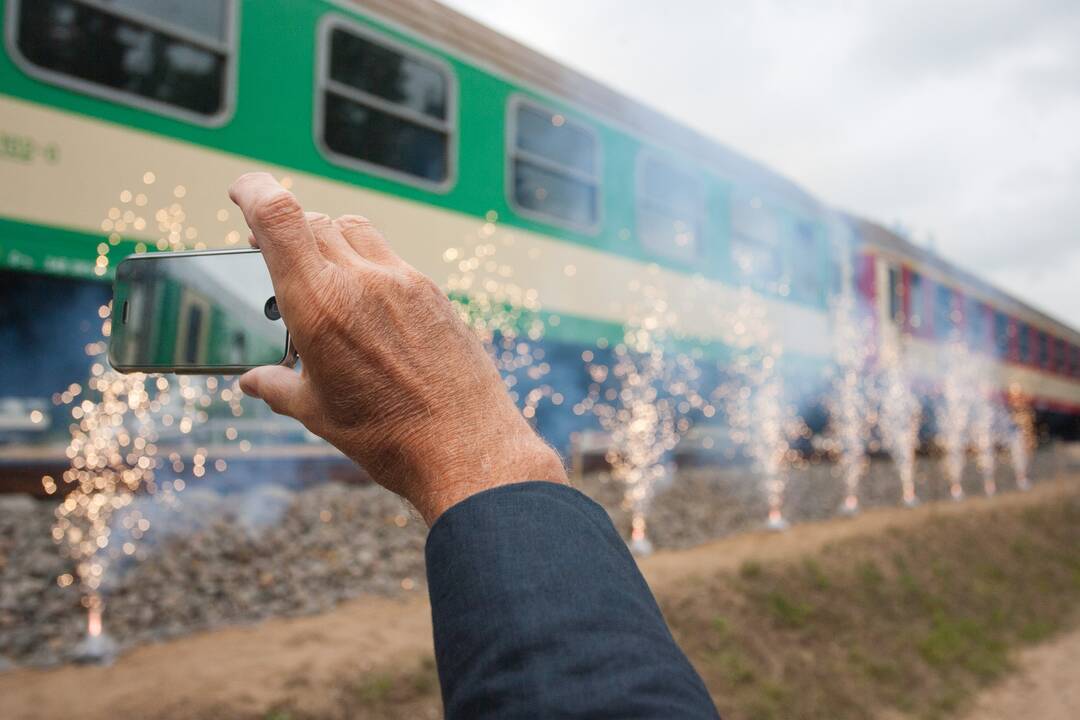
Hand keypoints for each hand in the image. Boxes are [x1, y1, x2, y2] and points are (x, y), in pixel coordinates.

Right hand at [228, 173, 566, 523]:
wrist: (467, 448)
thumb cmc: (388, 436)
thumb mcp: (318, 414)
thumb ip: (277, 387)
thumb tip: (252, 380)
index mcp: (320, 305)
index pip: (278, 217)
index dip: (253, 192)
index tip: (240, 191)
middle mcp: (362, 281)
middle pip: (315, 220)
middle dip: (287, 230)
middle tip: (274, 253)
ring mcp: (404, 282)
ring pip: (357, 230)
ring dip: (331, 237)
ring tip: (322, 271)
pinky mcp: (435, 293)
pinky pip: (393, 259)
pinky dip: (369, 265)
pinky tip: (368, 303)